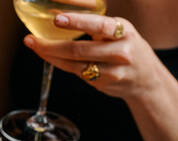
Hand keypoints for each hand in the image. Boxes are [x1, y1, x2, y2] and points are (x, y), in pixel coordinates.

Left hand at [23, 13, 165, 99]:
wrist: (146, 80)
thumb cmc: (126, 47)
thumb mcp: (119, 31)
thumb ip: (96, 27)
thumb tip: (59, 18)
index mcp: (124, 31)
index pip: (99, 25)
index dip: (77, 23)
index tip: (57, 19)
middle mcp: (121, 52)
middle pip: (79, 50)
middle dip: (50, 45)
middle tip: (31, 40)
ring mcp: (113, 71)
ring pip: (74, 65)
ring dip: (50, 56)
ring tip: (35, 47)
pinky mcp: (103, 84)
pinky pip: (77, 74)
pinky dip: (61, 64)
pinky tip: (51, 57)